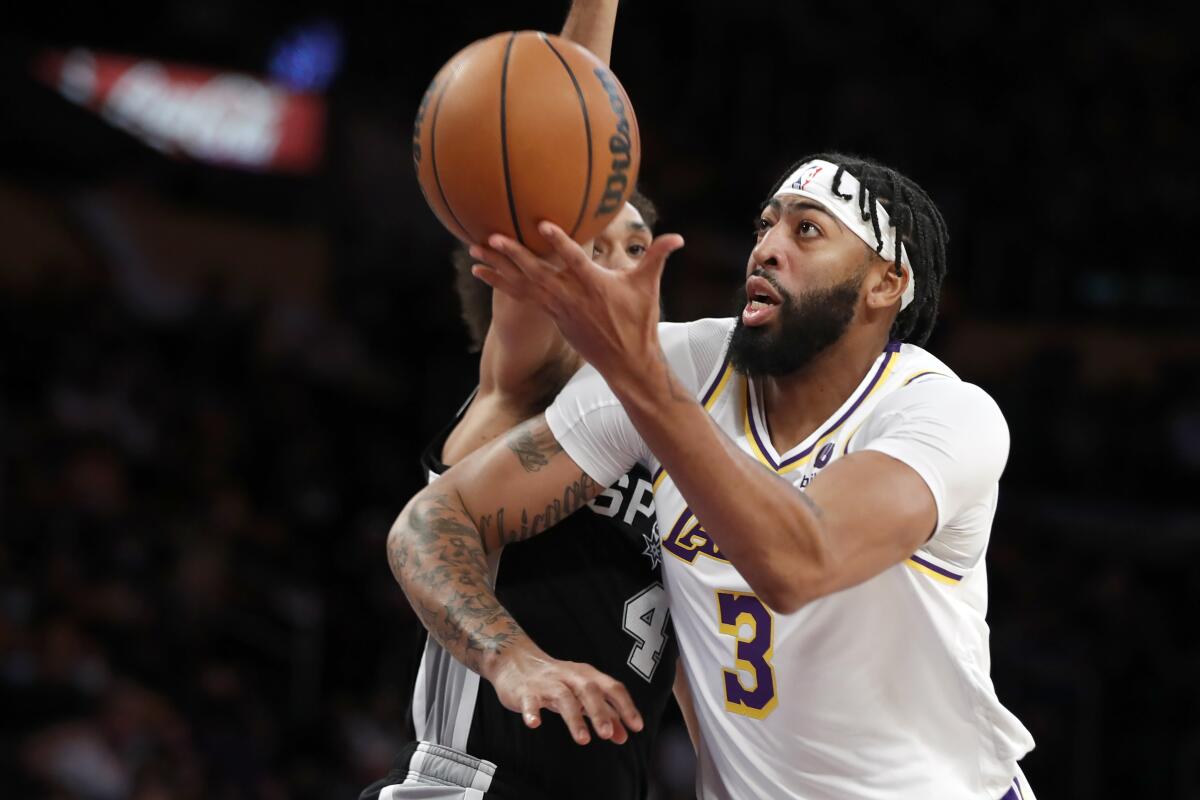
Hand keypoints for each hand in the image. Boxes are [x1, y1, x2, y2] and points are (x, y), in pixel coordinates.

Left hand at [469, 221, 684, 378]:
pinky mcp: (551, 315)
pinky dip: (501, 283)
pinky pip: (521, 296)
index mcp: (593, 285)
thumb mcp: (648, 287)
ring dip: (497, 268)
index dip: (558, 242)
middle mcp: (570, 296)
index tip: (541, 224)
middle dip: (513, 254)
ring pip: (523, 284)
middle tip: (490, 237)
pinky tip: (482, 272)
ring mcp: (558, 307)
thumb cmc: (639, 323)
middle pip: (537, 272)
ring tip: (473, 252)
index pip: (573, 259)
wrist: (626, 362)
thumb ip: (658, 257)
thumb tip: (680, 237)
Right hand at [485, 643, 643, 744]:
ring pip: (564, 698)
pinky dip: (532, 712)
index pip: (612, 687)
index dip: (626, 706)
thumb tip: (624, 736)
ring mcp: (548, 683)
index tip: (637, 726)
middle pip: (589, 690)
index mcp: (587, 675)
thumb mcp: (582, 695)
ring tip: (583, 739)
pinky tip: (534, 724)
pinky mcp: (526, 691)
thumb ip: (605, 713)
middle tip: (608, 735)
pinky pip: (530, 701)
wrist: (516, 662)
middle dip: (600, 712)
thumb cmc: (556, 681)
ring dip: (574, 719)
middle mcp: (570, 676)